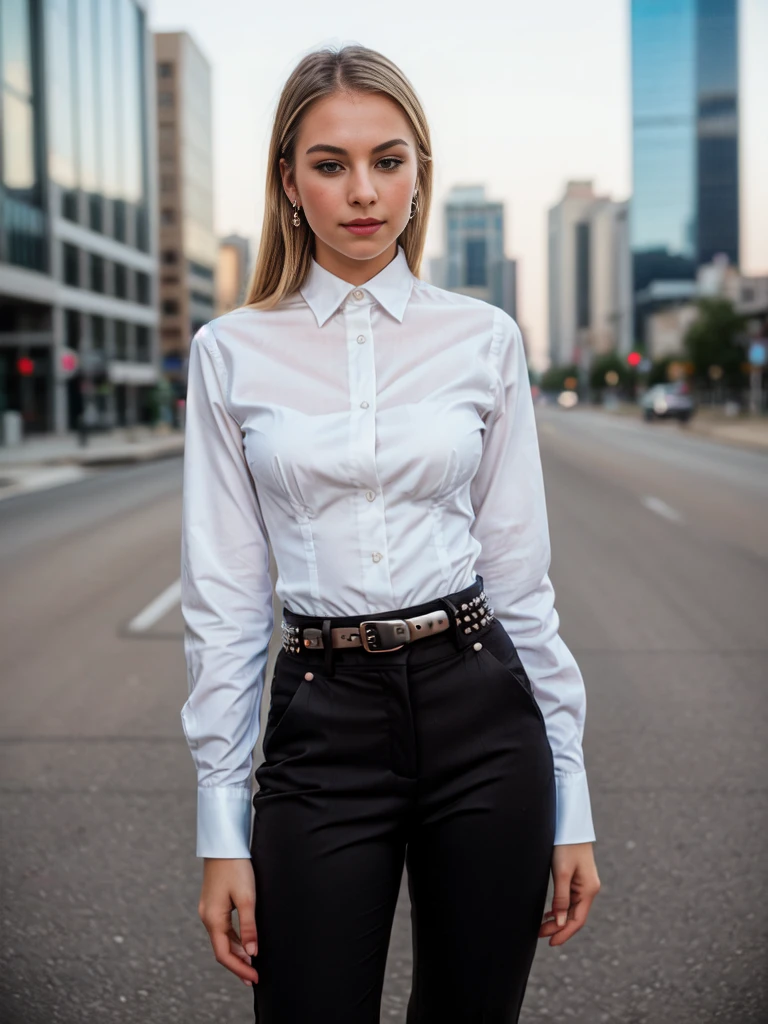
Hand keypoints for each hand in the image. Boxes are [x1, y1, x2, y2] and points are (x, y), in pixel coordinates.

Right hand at [198, 858, 259, 985]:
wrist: (224, 844)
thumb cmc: (236, 868)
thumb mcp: (247, 898)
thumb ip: (249, 926)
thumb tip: (252, 952)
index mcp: (213, 919)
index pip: (224, 954)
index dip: (239, 969)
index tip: (255, 978)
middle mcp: (207, 917)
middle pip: (222, 949)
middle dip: (238, 964)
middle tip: (255, 976)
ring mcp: (209, 910)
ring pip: (223, 939)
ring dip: (237, 952)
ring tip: (252, 964)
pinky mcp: (214, 903)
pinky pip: (223, 928)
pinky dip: (234, 939)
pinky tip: (245, 942)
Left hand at [539, 842, 599, 946]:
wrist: (570, 825)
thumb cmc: (566, 846)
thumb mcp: (561, 873)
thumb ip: (561, 898)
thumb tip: (560, 923)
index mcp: (588, 890)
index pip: (577, 920)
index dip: (564, 933)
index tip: (550, 943)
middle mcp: (589, 889)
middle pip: (574, 916)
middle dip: (558, 928)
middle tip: (539, 934)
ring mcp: (584, 884)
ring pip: (571, 909)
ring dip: (558, 919)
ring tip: (541, 927)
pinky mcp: (577, 878)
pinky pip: (570, 899)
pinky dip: (559, 908)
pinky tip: (549, 913)